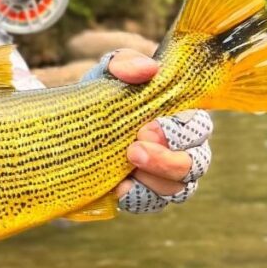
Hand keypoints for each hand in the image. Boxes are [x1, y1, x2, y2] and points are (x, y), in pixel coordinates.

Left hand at [105, 50, 213, 212]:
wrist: (66, 128)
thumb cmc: (101, 95)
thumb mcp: (107, 74)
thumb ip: (125, 63)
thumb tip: (147, 69)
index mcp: (178, 118)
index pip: (200, 127)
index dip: (181, 131)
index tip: (148, 127)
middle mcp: (180, 149)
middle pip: (198, 164)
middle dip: (169, 160)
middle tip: (134, 149)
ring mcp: (163, 176)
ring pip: (180, 189)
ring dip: (155, 180)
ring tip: (126, 166)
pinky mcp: (143, 195)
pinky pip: (152, 204)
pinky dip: (138, 197)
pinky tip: (118, 187)